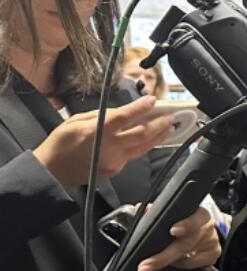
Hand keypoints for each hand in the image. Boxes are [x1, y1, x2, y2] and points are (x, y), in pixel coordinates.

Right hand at [33, 96, 172, 188]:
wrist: (53, 170)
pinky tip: (150, 140)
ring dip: (158, 137)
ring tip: (169, 128)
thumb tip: (122, 112)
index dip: (141, 108)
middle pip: (142, 134)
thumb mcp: (76, 120)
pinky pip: (133, 156)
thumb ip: (101, 116)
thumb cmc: (61, 141)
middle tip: (170, 117)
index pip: (126, 116)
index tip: (153, 100)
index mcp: (99, 130)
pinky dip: (142, 147)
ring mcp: (116, 160)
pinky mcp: (116, 169)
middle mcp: (111, 146)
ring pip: (143, 147)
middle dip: (158, 124)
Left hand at [136, 206, 221, 270]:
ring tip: (156, 262)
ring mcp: (212, 241)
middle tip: (146, 265)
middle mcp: (207, 227)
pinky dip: (182, 264)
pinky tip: (177, 260)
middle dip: (163, 256)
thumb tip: (141, 209)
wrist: (201, 228)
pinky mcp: (214, 254)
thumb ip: (155, 210)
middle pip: (187, 243)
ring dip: (170, 261)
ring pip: (188, 256)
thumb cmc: (183, 219)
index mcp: (199, 213)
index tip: (172, 231)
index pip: (196, 217)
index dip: (185, 224)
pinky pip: (195, 264)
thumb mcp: (171, 212)